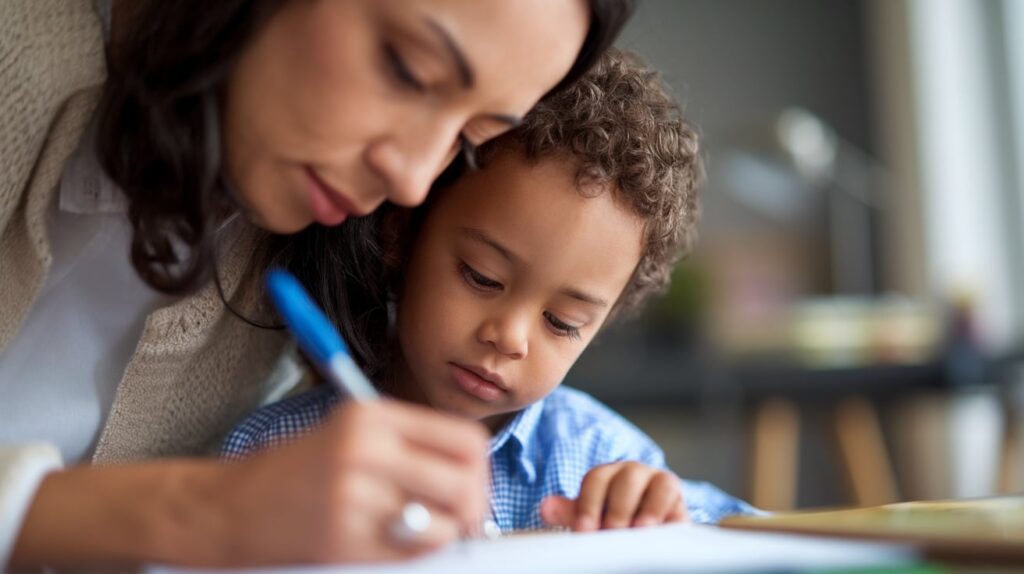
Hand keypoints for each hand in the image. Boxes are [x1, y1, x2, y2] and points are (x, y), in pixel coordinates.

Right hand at [11, 400, 489, 568]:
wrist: (229, 506)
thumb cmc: (295, 471)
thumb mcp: (352, 434)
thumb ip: (410, 446)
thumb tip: (472, 475)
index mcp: (373, 415)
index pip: (466, 439)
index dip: (481, 469)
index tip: (474, 487)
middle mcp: (366, 449)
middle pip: (464, 481)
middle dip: (473, 507)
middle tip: (463, 520)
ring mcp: (354, 496)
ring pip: (443, 523)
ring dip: (445, 534)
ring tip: (424, 531)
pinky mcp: (343, 539)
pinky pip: (411, 553)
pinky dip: (417, 553)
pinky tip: (396, 544)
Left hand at [539, 462, 686, 531]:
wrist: (644, 534)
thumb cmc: (611, 521)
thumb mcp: (589, 517)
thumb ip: (569, 512)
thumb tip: (545, 508)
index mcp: (608, 473)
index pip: (596, 479)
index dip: (588, 504)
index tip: (583, 530)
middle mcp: (636, 472)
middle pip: (627, 479)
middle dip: (617, 509)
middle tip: (610, 533)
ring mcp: (662, 483)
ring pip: (660, 485)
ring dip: (648, 510)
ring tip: (637, 532)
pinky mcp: (681, 503)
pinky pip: (680, 504)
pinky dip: (670, 518)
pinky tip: (658, 534)